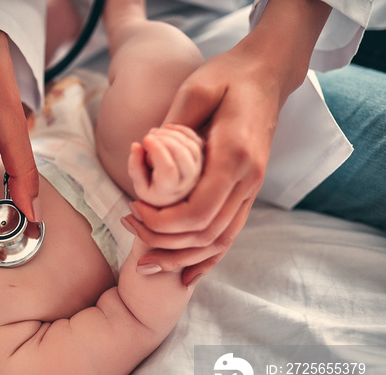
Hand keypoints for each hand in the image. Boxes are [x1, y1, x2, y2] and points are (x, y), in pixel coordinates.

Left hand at [123, 0, 331, 286]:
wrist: (267, 75)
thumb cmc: (228, 77)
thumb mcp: (196, 91)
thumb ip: (173, 126)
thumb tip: (145, 154)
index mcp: (234, 157)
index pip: (198, 212)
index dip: (162, 222)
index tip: (134, 209)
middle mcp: (248, 181)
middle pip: (205, 235)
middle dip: (163, 242)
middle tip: (129, 228)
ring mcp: (251, 190)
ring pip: (218, 242)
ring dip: (180, 258)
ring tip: (146, 263)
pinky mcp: (247, 192)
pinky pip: (229, 235)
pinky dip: (207, 260)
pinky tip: (185, 277)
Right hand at [127, 123, 203, 206]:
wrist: (172, 197)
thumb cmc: (153, 190)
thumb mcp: (139, 185)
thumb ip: (135, 167)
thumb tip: (136, 145)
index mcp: (170, 188)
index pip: (168, 168)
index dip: (157, 150)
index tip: (145, 139)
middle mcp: (188, 179)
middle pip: (182, 154)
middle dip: (165, 139)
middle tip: (149, 135)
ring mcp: (197, 169)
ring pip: (190, 146)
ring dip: (172, 134)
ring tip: (155, 133)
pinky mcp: (200, 159)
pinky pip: (197, 141)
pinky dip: (183, 131)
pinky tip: (167, 128)